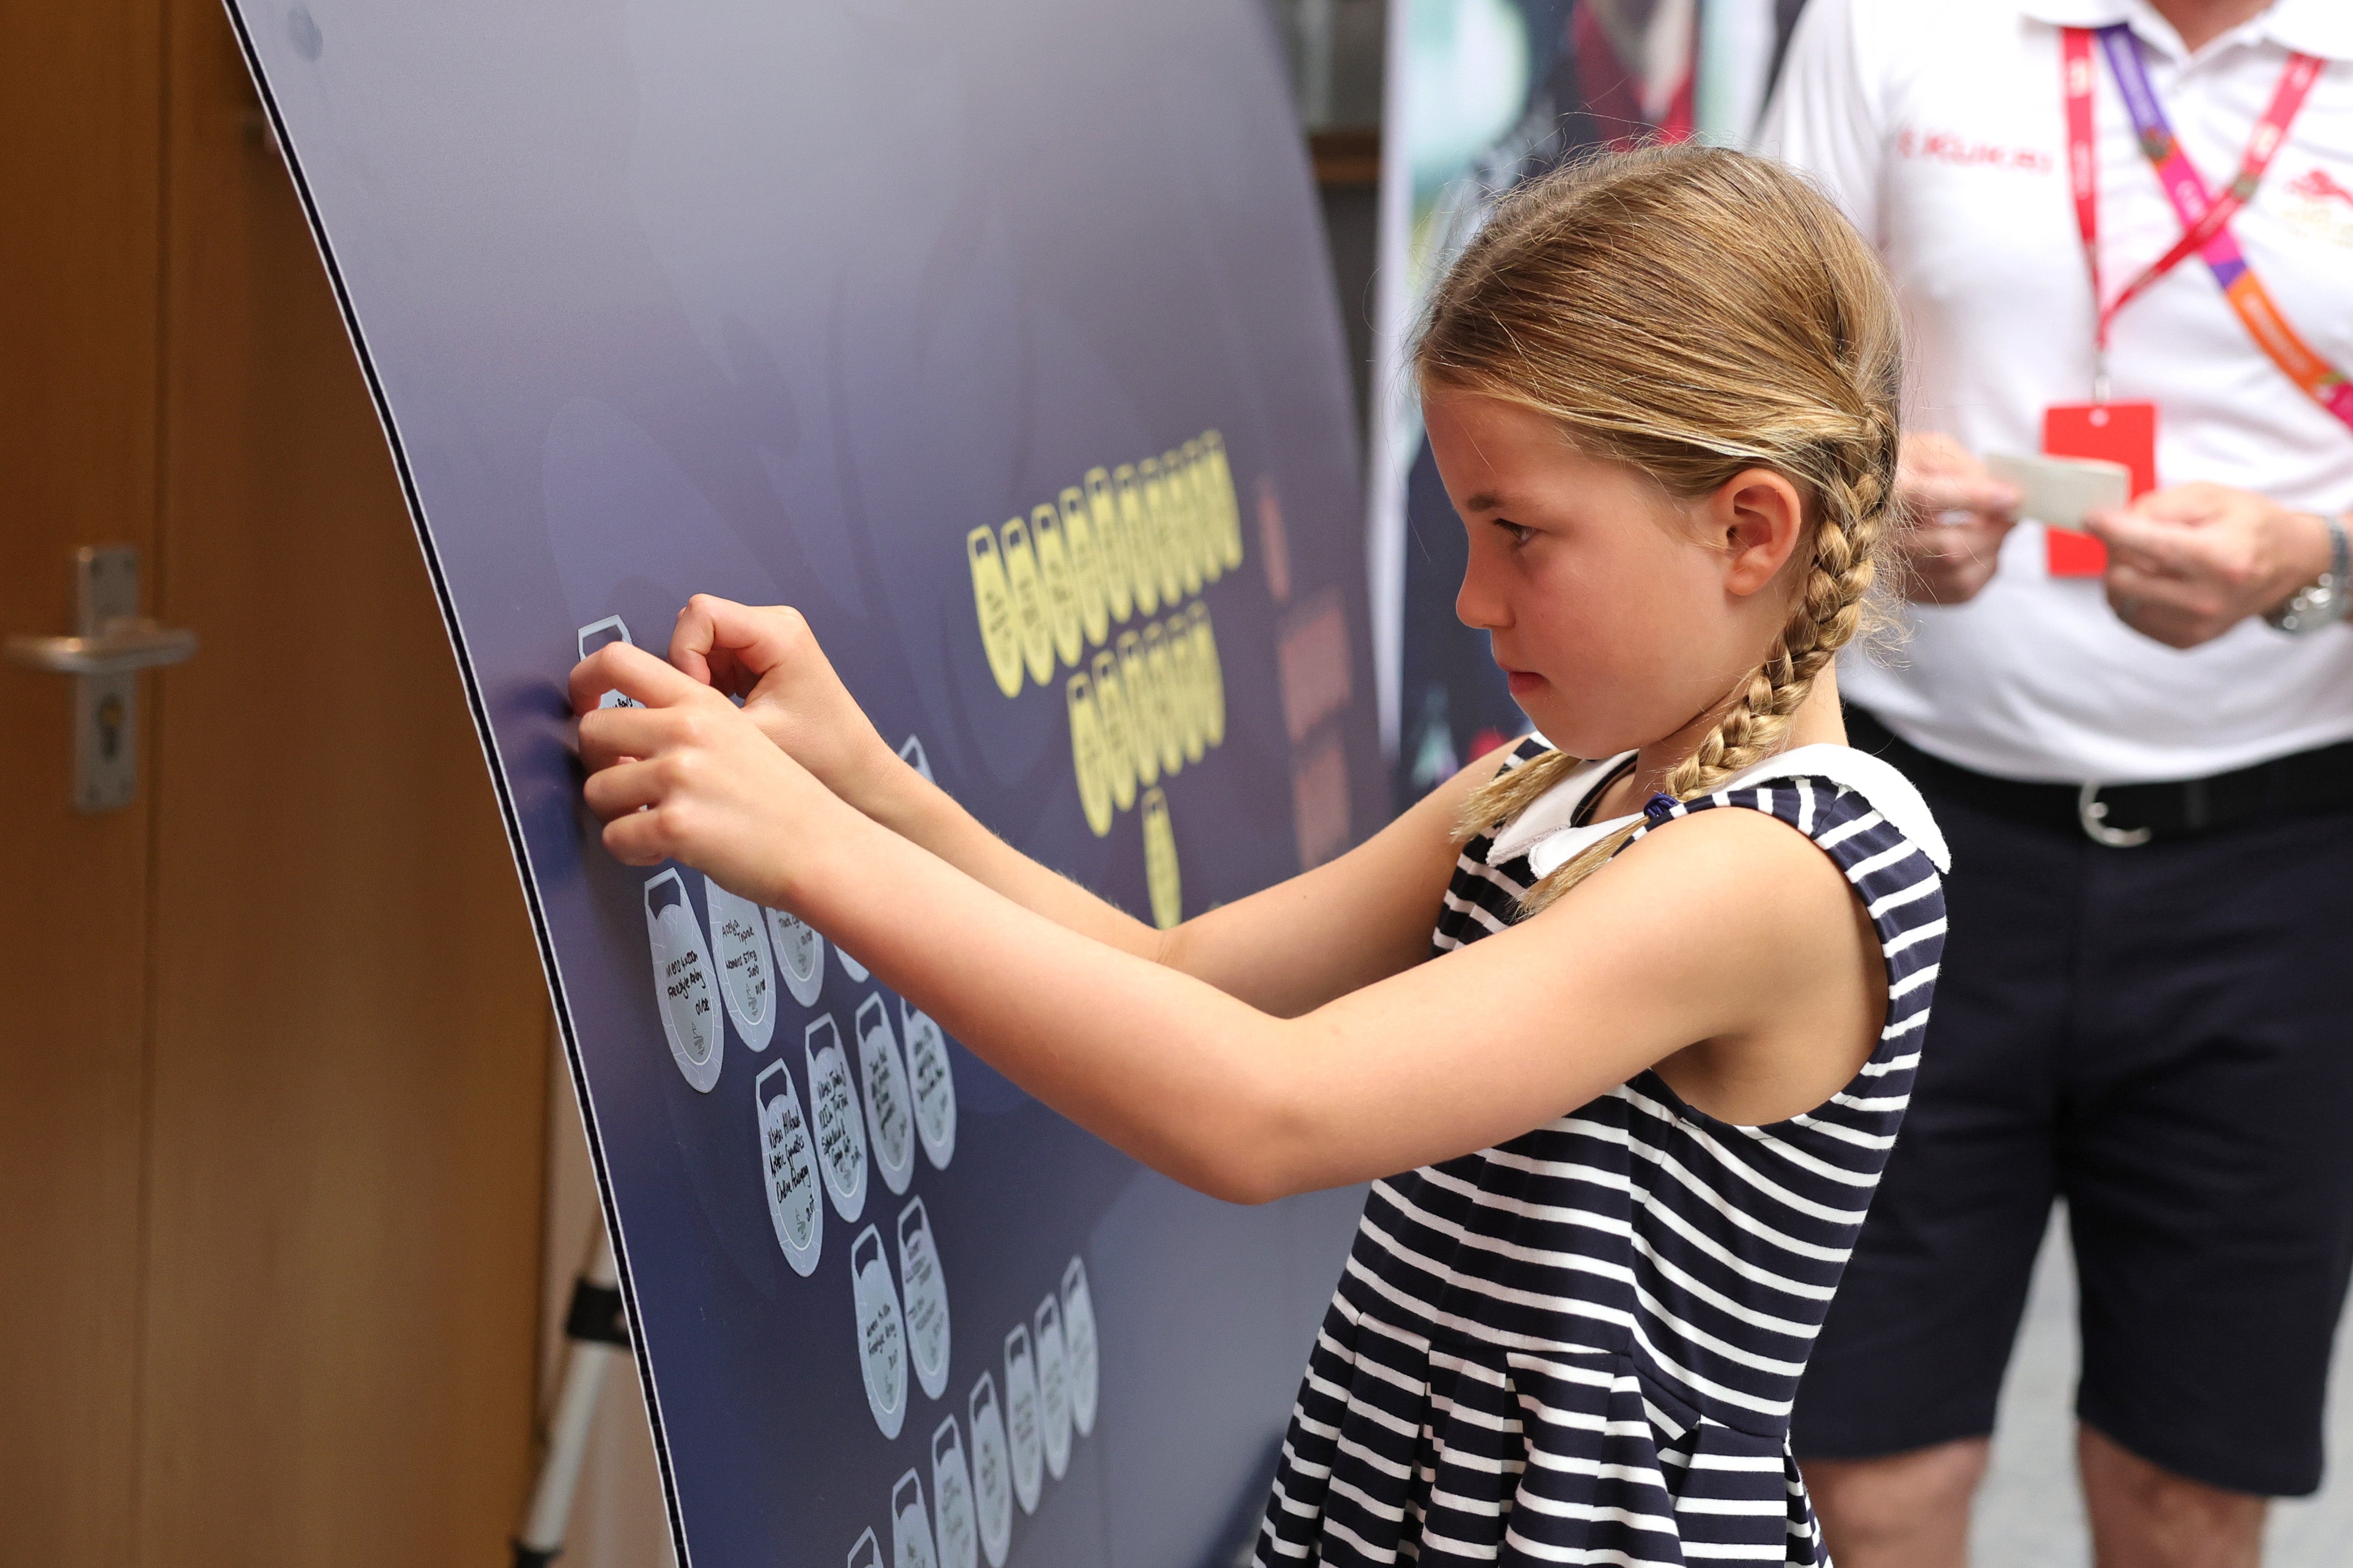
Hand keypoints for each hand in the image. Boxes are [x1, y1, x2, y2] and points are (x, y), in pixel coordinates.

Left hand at [570, 641, 858, 901]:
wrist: (823, 848)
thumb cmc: (783, 801)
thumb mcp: (741, 734)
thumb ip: (683, 722)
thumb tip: (617, 734)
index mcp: (701, 703)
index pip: (617, 660)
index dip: (585, 683)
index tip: (589, 709)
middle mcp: (686, 731)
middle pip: (592, 730)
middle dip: (601, 765)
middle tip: (630, 788)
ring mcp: (679, 776)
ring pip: (596, 789)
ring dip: (616, 814)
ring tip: (653, 824)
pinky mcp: (675, 825)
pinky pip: (615, 837)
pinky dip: (632, 851)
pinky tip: (664, 850)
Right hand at [666, 595, 904, 813]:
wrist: (854, 771)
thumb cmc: (821, 755)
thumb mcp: (753, 736)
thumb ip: (699, 715)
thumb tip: (646, 706)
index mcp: (780, 632)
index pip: (700, 613)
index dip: (685, 654)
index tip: (700, 697)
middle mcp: (774, 625)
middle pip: (695, 625)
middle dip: (689, 669)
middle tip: (708, 712)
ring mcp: (765, 639)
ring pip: (698, 644)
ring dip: (697, 681)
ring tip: (723, 718)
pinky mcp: (757, 657)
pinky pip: (711, 659)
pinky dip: (708, 688)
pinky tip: (729, 715)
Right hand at [1891, 433, 2022, 604]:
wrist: (1870, 497)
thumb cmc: (1906, 468)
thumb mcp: (1929, 449)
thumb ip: (1964, 467)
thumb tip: (2004, 496)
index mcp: (1884, 493)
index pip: (1925, 498)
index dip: (1973, 499)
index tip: (2014, 497)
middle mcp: (1881, 538)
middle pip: (1949, 547)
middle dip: (1993, 531)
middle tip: (2011, 512)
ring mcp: (1893, 570)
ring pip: (1958, 574)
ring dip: (1991, 551)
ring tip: (1994, 528)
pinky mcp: (1908, 590)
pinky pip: (1961, 591)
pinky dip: (1984, 570)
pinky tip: (1981, 549)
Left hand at [2086, 483, 2331, 649]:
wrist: (2289, 564)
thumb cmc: (2250, 525)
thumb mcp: (2212, 497)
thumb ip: (2159, 506)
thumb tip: (2111, 522)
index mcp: (2220, 558)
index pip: (2147, 546)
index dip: (2111, 529)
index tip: (2092, 518)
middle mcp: (2208, 600)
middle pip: (2121, 578)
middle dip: (2115, 552)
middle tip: (2128, 536)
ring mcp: (2196, 626)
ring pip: (2119, 601)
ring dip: (2120, 575)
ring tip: (2145, 558)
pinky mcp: (2185, 641)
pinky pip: (2131, 618)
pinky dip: (2131, 595)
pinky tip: (2153, 579)